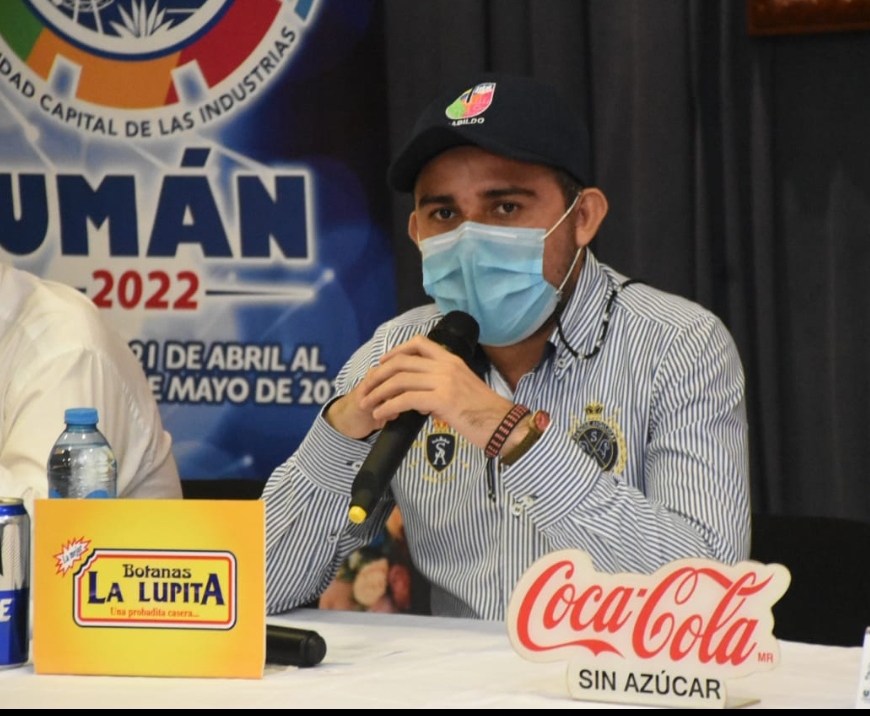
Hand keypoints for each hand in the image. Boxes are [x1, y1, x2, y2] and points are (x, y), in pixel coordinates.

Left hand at [350, 334, 513, 450]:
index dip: (396, 351)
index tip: (382, 363)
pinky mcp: (442, 399)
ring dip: (378, 393)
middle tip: (366, 389)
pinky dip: (388, 407)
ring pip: (399, 380)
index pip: (419, 343)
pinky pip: (405, 399)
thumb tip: (420, 398)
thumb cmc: (485, 413)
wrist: (504, 425)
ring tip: (368, 405)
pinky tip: (382, 416)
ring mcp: (444, 381)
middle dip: (377, 375)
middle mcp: (446, 366)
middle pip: (401, 362)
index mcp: (452, 360)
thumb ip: (441, 386)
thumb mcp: (463, 389)